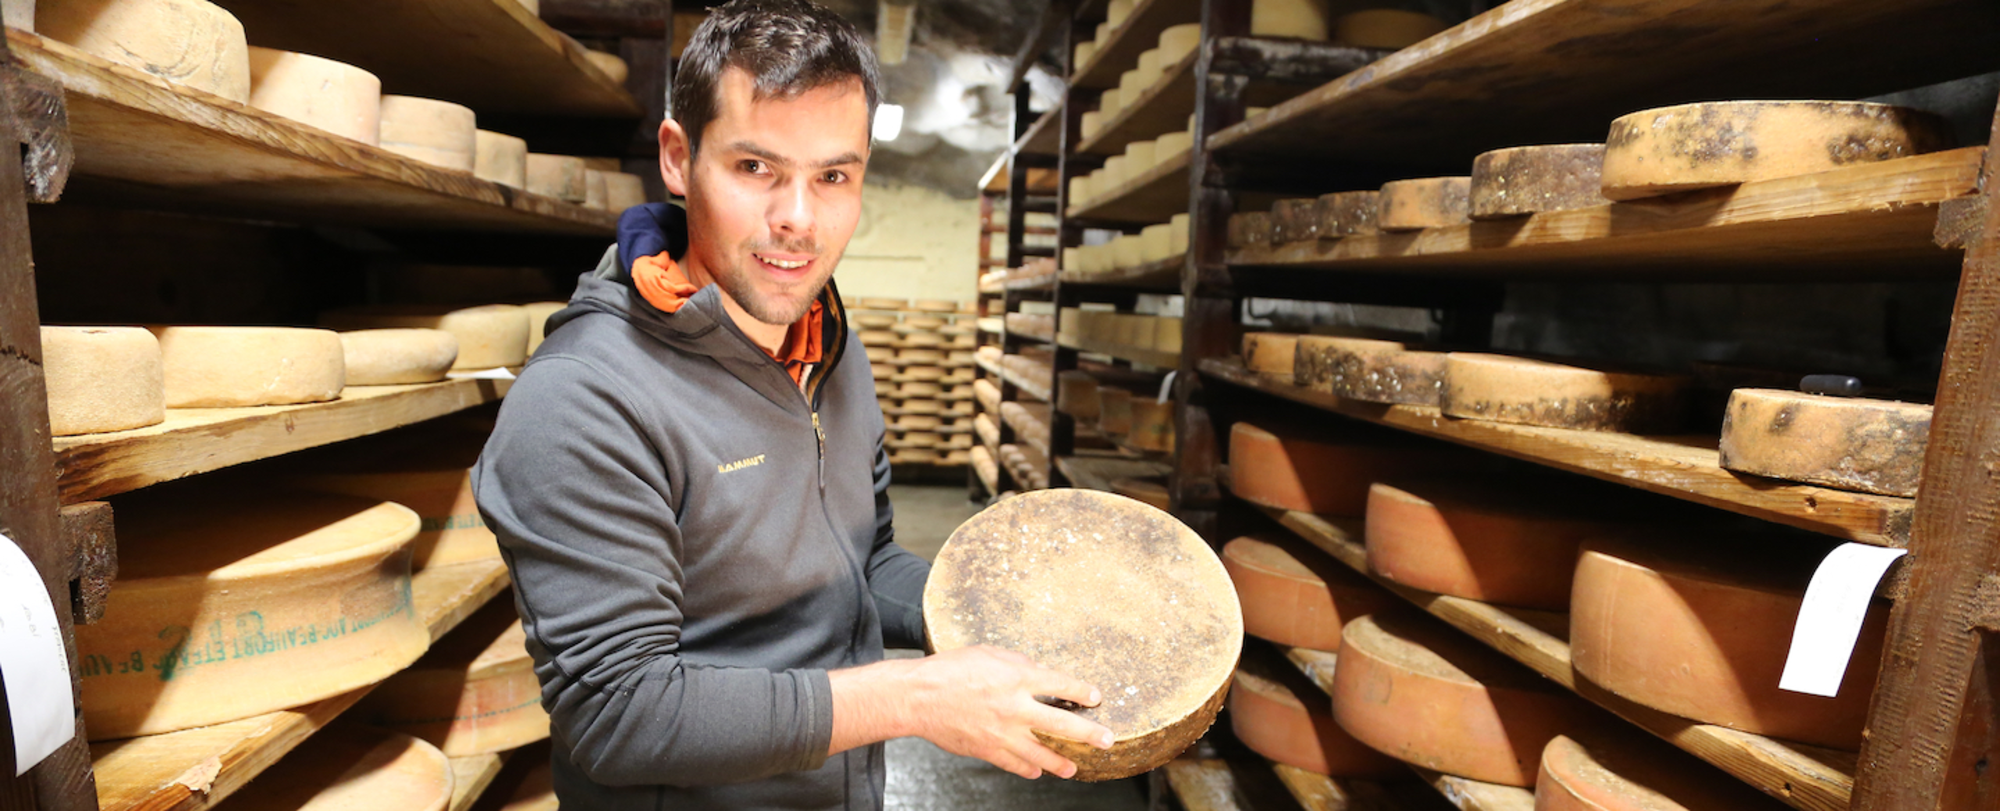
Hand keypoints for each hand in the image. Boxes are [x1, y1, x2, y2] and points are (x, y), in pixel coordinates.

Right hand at [902, 646, 1114, 779]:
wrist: (918, 697)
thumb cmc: (950, 669)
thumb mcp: (988, 653)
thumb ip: (1017, 663)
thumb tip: (1038, 672)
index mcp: (1017, 677)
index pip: (1062, 685)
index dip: (1082, 692)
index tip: (1095, 698)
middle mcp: (1015, 707)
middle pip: (1063, 725)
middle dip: (1089, 733)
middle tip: (1107, 739)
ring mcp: (1002, 732)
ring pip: (1042, 753)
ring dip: (1061, 761)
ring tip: (1074, 767)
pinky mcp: (988, 750)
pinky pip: (1015, 764)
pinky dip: (1029, 769)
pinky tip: (1037, 771)